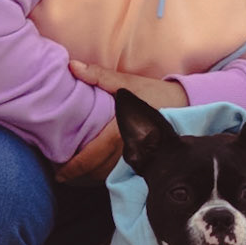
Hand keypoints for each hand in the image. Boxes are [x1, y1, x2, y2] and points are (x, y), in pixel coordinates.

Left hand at [52, 64, 186, 183]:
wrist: (184, 104)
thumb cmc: (154, 93)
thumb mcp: (127, 82)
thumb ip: (98, 76)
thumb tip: (72, 66)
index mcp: (119, 131)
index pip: (92, 155)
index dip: (74, 168)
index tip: (60, 174)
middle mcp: (127, 148)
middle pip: (98, 171)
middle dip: (79, 175)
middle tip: (61, 174)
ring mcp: (136, 156)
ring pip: (108, 175)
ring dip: (90, 177)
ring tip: (74, 175)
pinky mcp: (143, 159)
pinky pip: (118, 172)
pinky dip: (103, 175)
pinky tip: (94, 172)